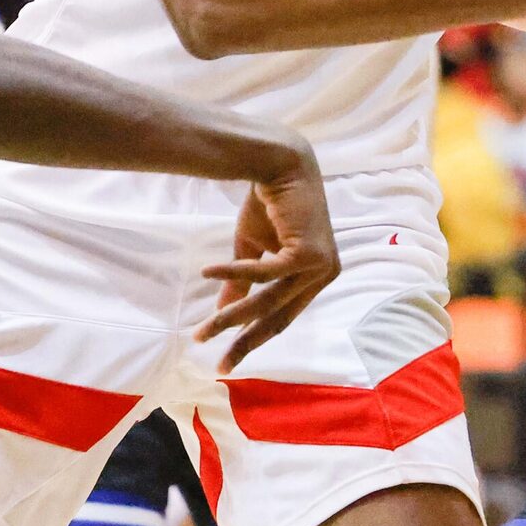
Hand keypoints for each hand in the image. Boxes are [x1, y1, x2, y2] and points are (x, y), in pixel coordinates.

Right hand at [199, 150, 338, 370]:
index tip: (226, 360)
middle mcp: (323, 275)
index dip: (252, 338)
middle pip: (276, 318)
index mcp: (313, 278)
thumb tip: (222, 314)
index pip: (281, 317)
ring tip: (202, 330)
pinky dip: (235, 274)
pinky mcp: (308, 253)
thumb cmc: (270, 204)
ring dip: (232, 316)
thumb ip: (244, 283)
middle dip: (242, 341)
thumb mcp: (252, 249)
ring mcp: (319, 266)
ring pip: (268, 301)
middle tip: (217, 363)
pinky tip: (208, 274)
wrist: (281, 162)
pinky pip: (265, 273)